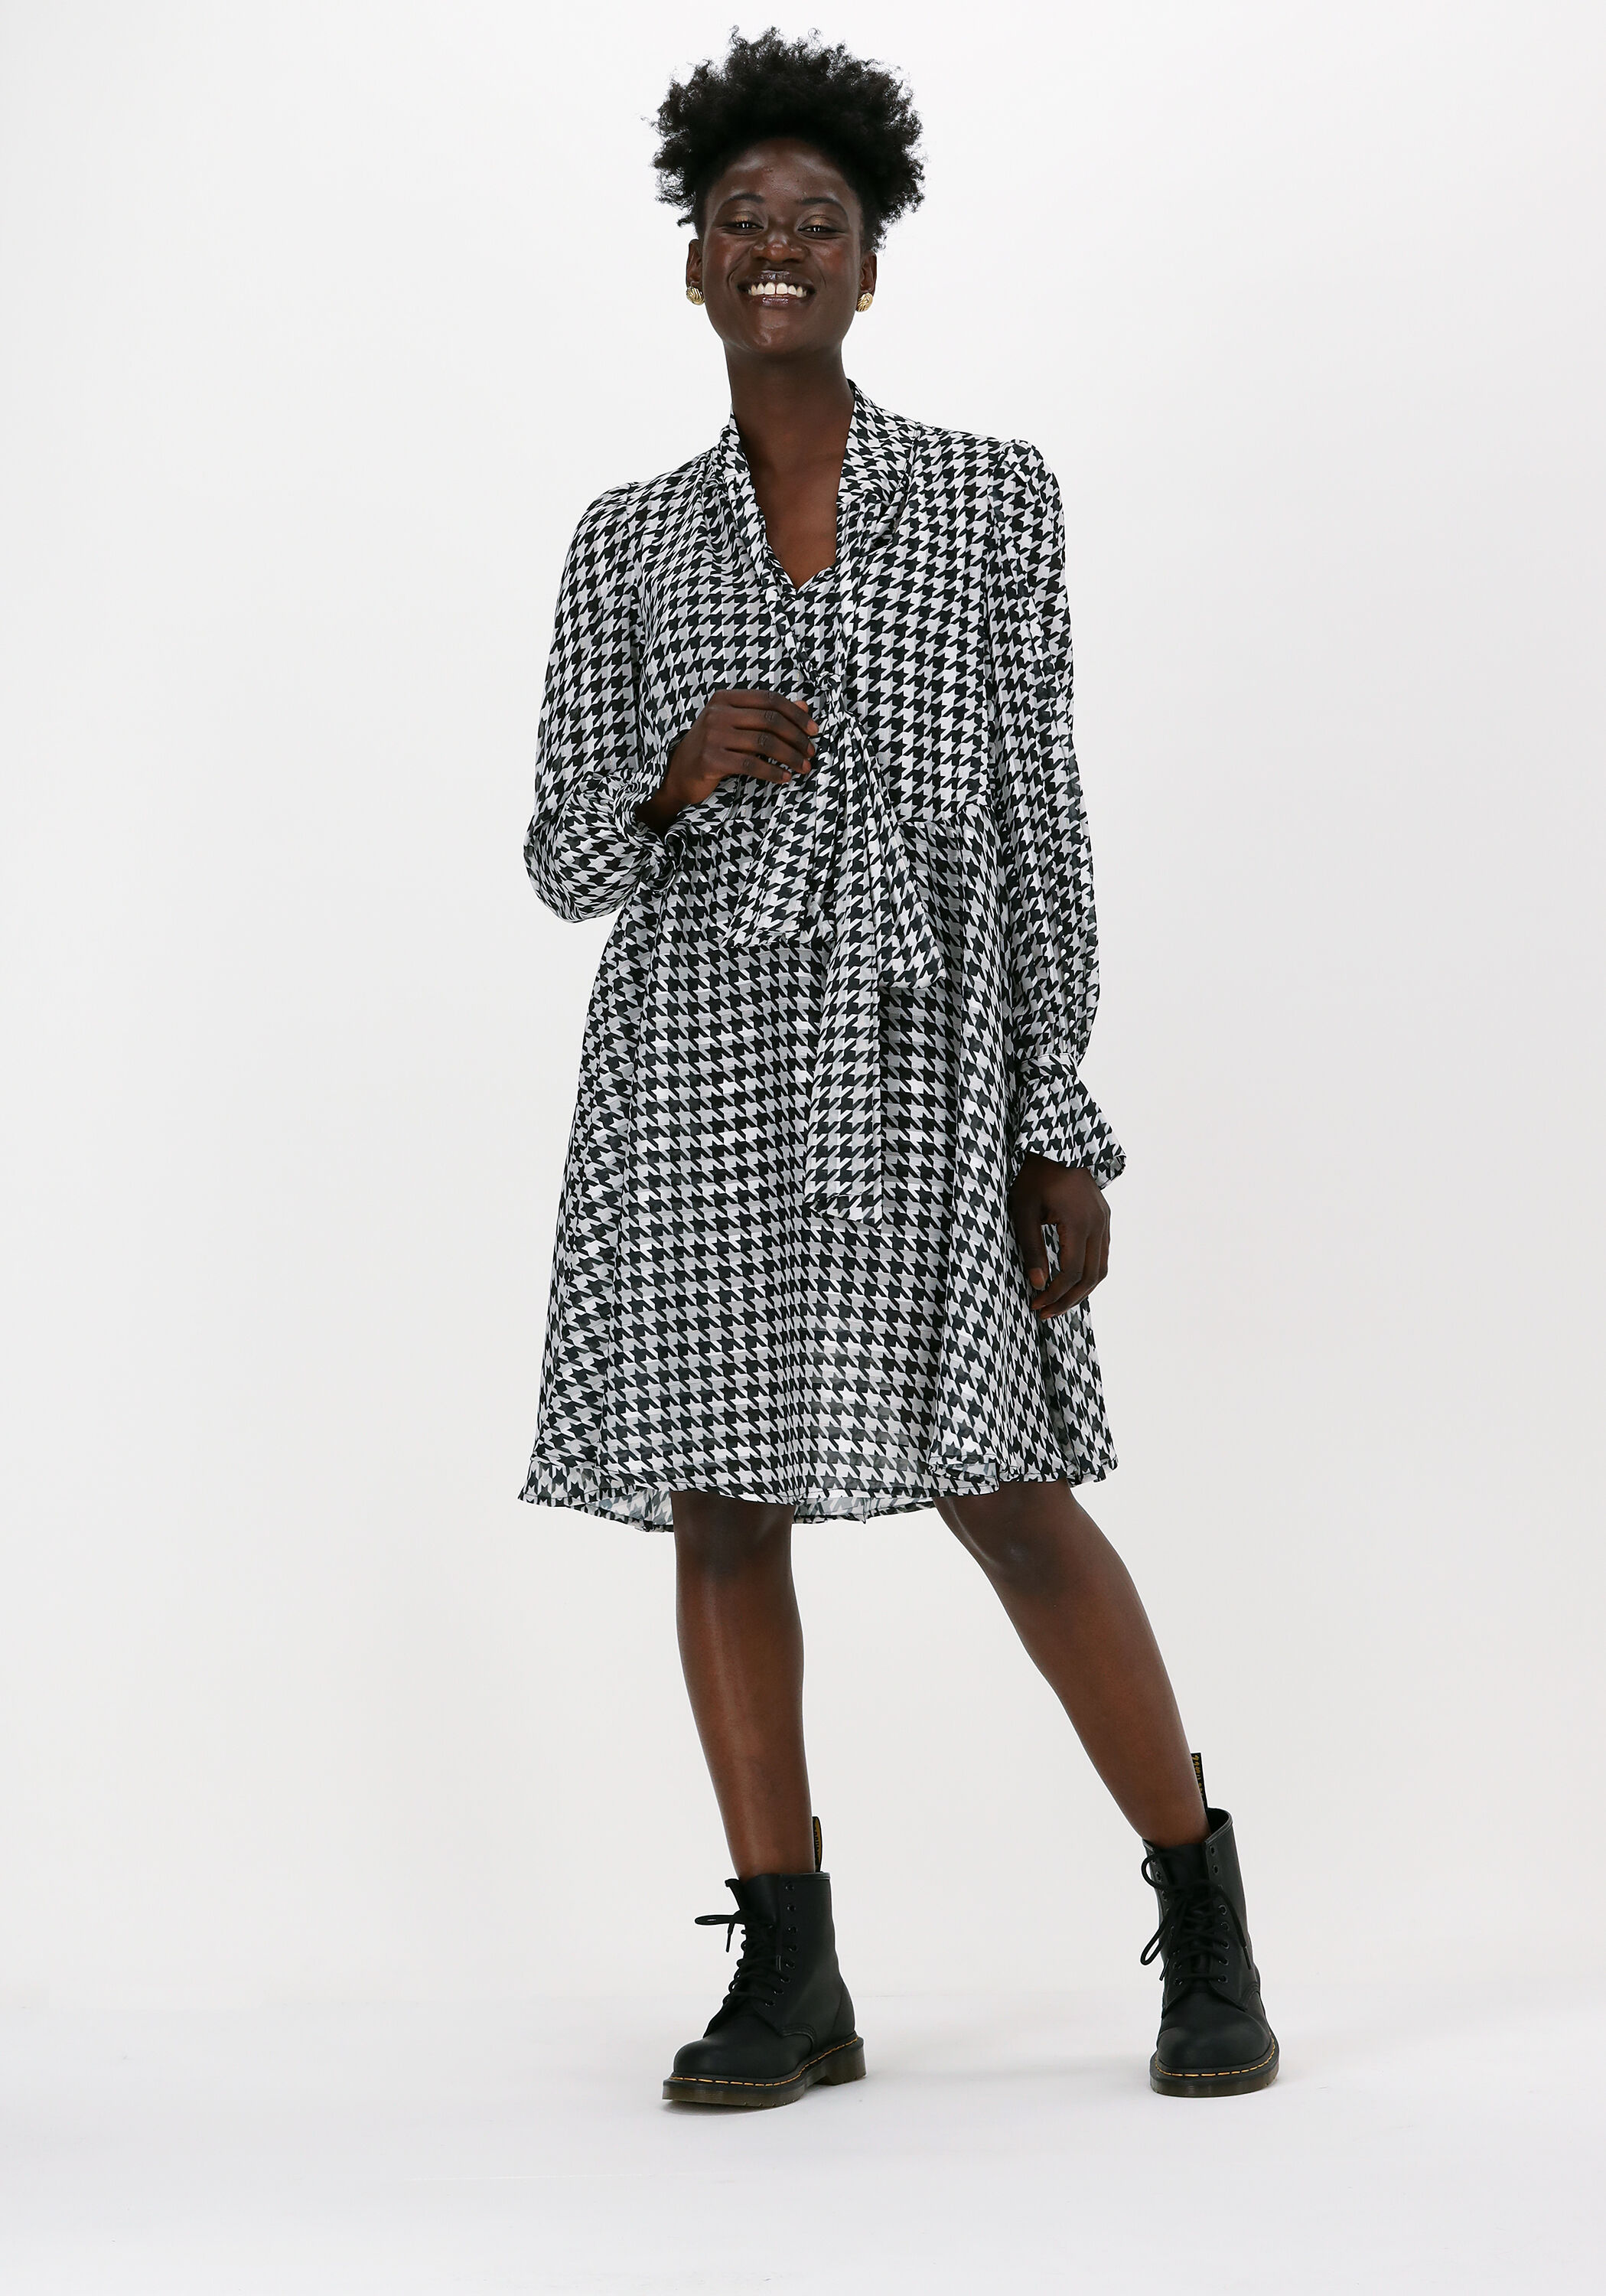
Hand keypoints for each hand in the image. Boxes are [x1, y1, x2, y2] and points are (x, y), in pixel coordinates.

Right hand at [634, 689, 817, 831]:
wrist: (680, 773)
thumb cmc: (714, 747)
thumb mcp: (738, 726)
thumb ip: (768, 714)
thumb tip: (805, 707)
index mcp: (725, 699)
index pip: (769, 699)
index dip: (796, 715)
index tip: (814, 730)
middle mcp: (717, 713)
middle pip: (769, 720)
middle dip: (796, 737)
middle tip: (810, 752)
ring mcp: (712, 736)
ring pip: (763, 743)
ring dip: (789, 756)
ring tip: (803, 767)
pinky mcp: (710, 759)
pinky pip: (751, 765)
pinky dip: (772, 772)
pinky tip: (784, 777)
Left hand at [1007, 1156, 1109, 1318]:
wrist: (1055, 1145)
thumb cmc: (1033, 1175)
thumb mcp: (1023, 1210)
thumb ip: (1031, 1248)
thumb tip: (1038, 1283)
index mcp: (1078, 1222)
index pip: (1071, 1272)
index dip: (1054, 1293)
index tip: (1035, 1303)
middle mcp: (1098, 1223)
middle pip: (1091, 1277)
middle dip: (1068, 1300)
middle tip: (1045, 1312)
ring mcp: (1104, 1220)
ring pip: (1101, 1268)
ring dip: (1080, 1290)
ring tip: (1057, 1302)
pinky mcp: (1103, 1217)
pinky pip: (1101, 1253)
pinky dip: (1087, 1273)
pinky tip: (1068, 1280)